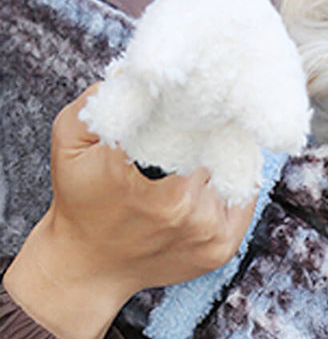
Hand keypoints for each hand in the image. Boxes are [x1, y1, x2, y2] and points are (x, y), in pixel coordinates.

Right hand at [3, 85, 255, 338]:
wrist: (89, 267)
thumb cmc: (81, 198)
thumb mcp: (71, 142)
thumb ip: (100, 101)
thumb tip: (139, 71)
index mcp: (140, 175)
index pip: (189, 122)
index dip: (199, 104)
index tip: (199, 92)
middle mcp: (180, 205)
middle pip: (218, 146)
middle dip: (214, 129)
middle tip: (212, 111)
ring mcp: (205, 231)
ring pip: (233, 171)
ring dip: (224, 155)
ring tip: (211, 144)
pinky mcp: (222, 248)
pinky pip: (244, 199)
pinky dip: (235, 182)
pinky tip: (216, 172)